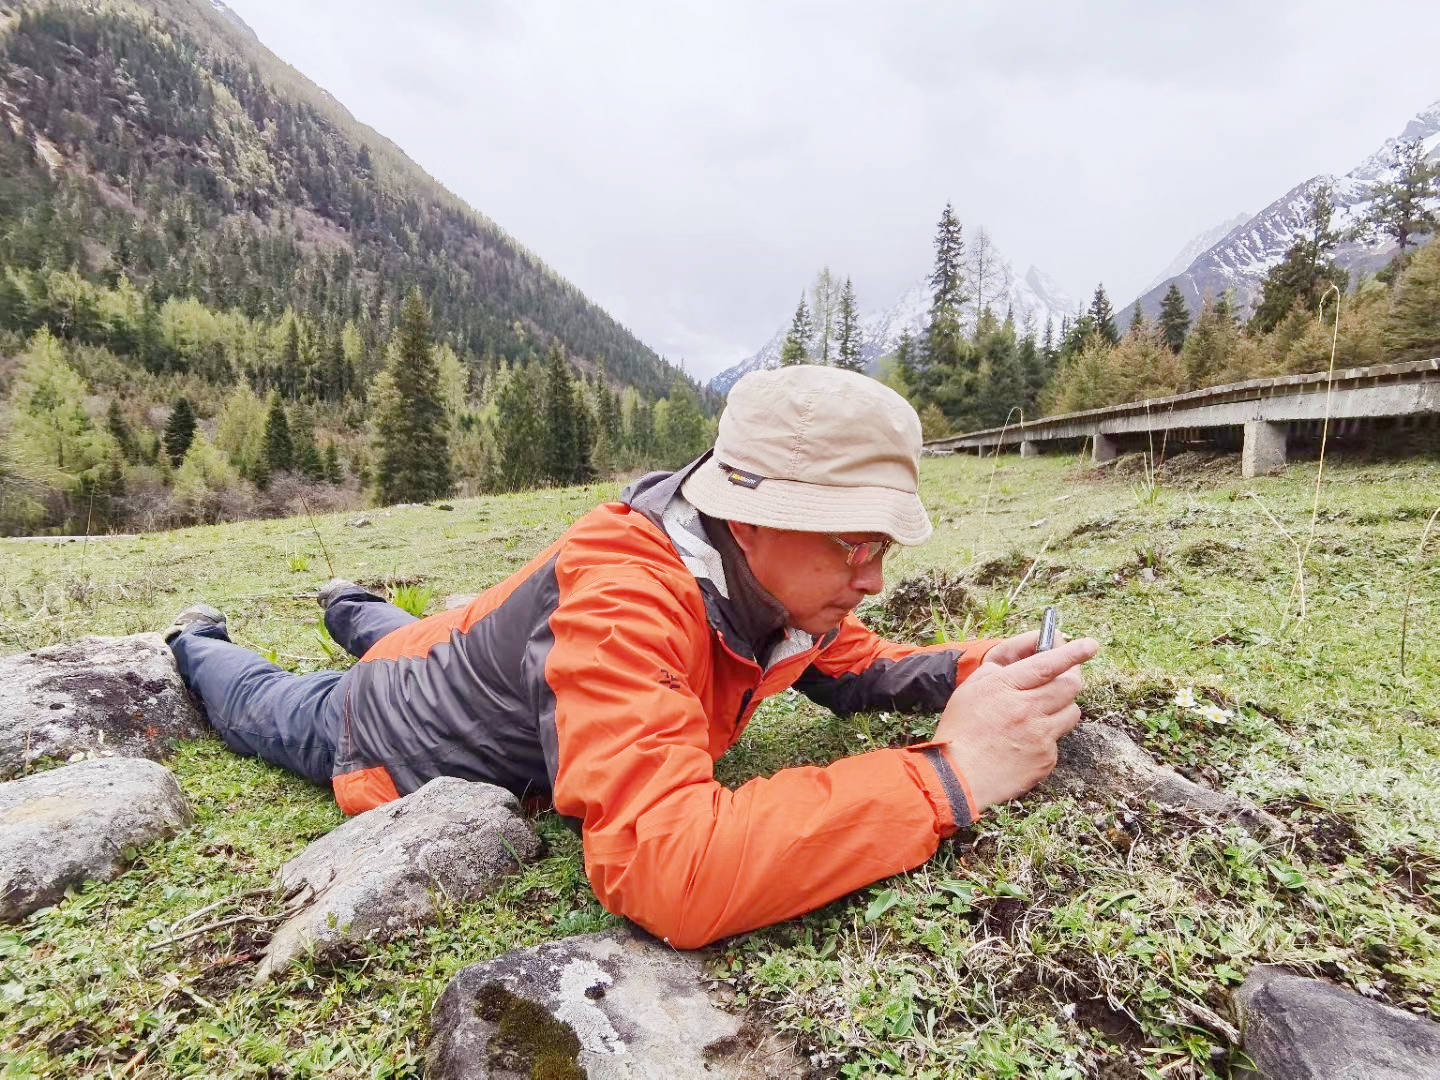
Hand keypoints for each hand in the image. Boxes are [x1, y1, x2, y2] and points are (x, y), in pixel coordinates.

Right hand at [936, 636, 1098, 811]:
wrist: (959, 777)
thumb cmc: (960, 730)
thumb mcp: (970, 689)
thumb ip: (997, 672)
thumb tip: (1024, 663)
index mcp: (1005, 687)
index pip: (1047, 664)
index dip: (1072, 652)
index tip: (1091, 644)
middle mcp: (1027, 709)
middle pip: (1069, 686)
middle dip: (1070, 678)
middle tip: (1064, 679)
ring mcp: (1040, 736)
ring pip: (1071, 712)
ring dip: (1061, 708)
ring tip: (1039, 715)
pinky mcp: (1047, 759)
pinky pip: (1058, 739)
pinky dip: (1048, 737)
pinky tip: (1026, 742)